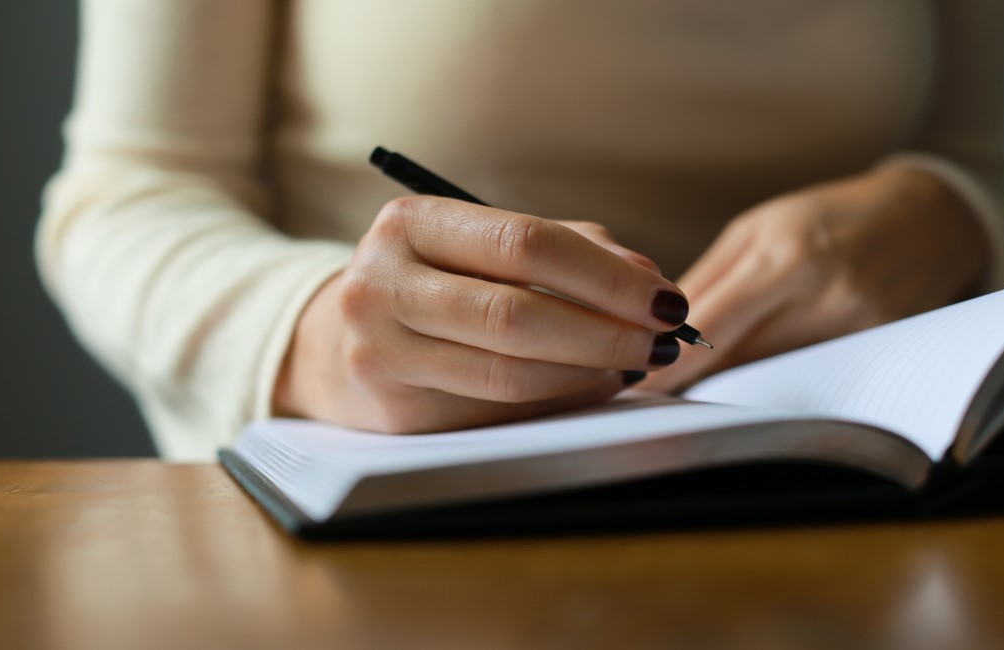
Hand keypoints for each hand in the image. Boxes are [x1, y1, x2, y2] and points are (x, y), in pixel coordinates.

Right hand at [274, 196, 689, 432]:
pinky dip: (559, 401)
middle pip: (516, 314)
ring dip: (589, 373)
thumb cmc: (434, 283)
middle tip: (663, 343)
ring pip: (509, 374)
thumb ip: (569, 249)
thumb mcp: (484, 245)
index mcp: (411, 224)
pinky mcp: (394, 411)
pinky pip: (497, 414)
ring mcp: (381, 353)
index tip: (666, 298)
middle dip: (607, 332)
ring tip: (632, 364)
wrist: (337, 343)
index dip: (605, 276)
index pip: (524, 244)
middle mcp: (383, 285)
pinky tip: (590, 386)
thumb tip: (648, 280)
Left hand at [640, 164, 990, 391]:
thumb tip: (654, 326)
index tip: (633, 383)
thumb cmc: (828, 217)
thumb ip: (709, 279)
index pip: (713, 327)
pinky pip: (806, 377)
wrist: (928, 220)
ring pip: (768, 376)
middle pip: (739, 361)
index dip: (669, 361)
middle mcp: (824, 296)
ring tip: (702, 377)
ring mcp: (856, 329)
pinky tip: (758, 374)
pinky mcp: (878, 352)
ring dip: (731, 380)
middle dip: (694, 376)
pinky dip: (775, 378)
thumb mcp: (759, 229)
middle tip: (652, 386)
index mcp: (786, 257)